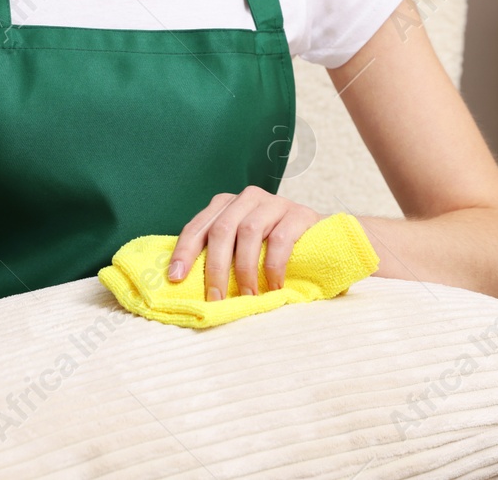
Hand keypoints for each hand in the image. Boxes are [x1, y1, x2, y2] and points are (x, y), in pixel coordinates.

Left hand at [167, 186, 327, 299]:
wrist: (322, 238)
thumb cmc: (272, 248)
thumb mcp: (241, 247)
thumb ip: (218, 255)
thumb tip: (184, 284)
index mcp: (225, 205)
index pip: (197, 227)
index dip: (184, 252)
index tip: (176, 277)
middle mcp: (246, 198)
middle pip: (221, 230)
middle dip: (214, 267)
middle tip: (215, 298)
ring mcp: (274, 202)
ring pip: (248, 232)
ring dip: (244, 268)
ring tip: (247, 295)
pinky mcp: (299, 213)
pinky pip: (280, 239)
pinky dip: (273, 266)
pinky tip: (274, 286)